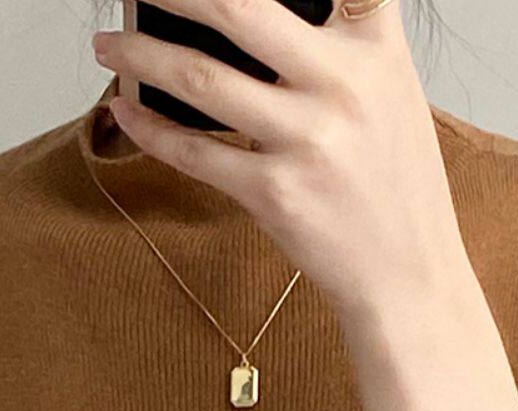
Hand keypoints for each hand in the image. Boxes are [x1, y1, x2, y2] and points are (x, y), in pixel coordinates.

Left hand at [90, 0, 468, 326]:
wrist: (408, 277)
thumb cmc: (395, 184)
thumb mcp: (392, 90)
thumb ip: (345, 41)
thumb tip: (257, 17)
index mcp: (374, 49)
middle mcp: (342, 86)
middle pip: (238, 7)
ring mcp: (306, 142)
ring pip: (202, 80)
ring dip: (142, 55)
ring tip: (109, 44)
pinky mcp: (275, 195)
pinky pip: (196, 153)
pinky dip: (151, 130)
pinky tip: (126, 112)